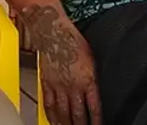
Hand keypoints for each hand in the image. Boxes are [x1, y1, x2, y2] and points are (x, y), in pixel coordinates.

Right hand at [19, 6, 102, 124]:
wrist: (52, 31)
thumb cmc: (73, 40)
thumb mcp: (93, 59)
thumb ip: (95, 78)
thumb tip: (99, 90)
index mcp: (88, 81)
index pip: (95, 109)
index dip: (97, 122)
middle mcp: (73, 86)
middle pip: (78, 115)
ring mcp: (58, 85)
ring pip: (63, 112)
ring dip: (66, 124)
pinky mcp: (46, 82)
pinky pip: (48, 103)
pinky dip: (51, 114)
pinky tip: (53, 120)